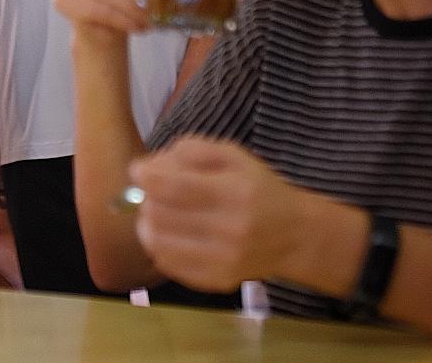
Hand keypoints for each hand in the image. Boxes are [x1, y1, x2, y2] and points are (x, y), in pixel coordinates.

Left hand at [130, 137, 309, 291]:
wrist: (293, 235)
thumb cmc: (258, 188)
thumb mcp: (233, 155)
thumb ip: (191, 151)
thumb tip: (147, 168)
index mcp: (234, 192)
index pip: (173, 187)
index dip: (145, 177)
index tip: (139, 170)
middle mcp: (229, 230)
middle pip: (160, 214)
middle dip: (147, 198)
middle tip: (154, 191)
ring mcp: (222, 261)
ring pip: (157, 242)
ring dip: (148, 222)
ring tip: (159, 211)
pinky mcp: (215, 281)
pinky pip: (167, 263)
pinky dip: (159, 244)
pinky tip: (170, 233)